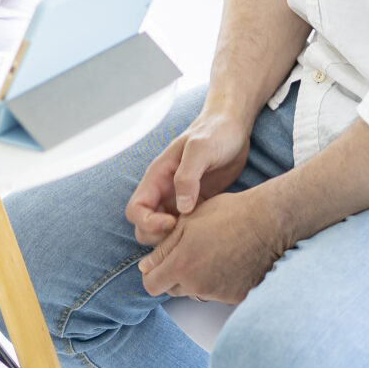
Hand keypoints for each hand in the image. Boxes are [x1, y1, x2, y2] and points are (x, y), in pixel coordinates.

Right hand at [125, 107, 251, 244]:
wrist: (233, 128)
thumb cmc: (215, 133)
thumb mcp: (200, 148)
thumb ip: (187, 176)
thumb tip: (182, 208)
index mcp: (157, 177)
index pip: (135, 210)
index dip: (148, 222)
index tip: (173, 222)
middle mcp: (163, 191)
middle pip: (144, 226)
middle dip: (158, 237)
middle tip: (185, 233)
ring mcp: (178, 199)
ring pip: (163, 231)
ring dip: (173, 240)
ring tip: (197, 235)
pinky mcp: (195, 205)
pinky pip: (184, 228)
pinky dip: (189, 236)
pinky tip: (208, 233)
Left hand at [137, 183, 291, 303]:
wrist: (268, 222)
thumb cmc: (226, 215)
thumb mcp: (187, 223)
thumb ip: (163, 248)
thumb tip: (145, 267)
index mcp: (181, 265)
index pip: (151, 286)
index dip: (153, 274)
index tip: (160, 263)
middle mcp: (197, 286)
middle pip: (173, 290)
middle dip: (175, 275)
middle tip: (190, 253)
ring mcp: (219, 294)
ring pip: (195, 292)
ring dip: (197, 279)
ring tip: (212, 254)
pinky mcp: (236, 297)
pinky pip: (218, 294)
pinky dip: (219, 283)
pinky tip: (229, 262)